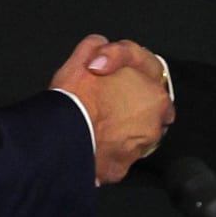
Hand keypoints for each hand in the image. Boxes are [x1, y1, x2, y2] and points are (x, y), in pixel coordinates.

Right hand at [50, 35, 174, 183]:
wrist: (62, 136)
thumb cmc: (77, 98)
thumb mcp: (85, 55)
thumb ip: (99, 47)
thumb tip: (100, 47)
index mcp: (153, 94)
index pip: (150, 81)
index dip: (126, 73)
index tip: (109, 78)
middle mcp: (153, 124)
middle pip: (145, 110)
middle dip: (128, 104)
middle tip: (104, 100)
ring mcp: (137, 150)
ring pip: (132, 136)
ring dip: (118, 130)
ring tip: (94, 123)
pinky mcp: (119, 169)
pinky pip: (115, 158)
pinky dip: (105, 152)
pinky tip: (89, 143)